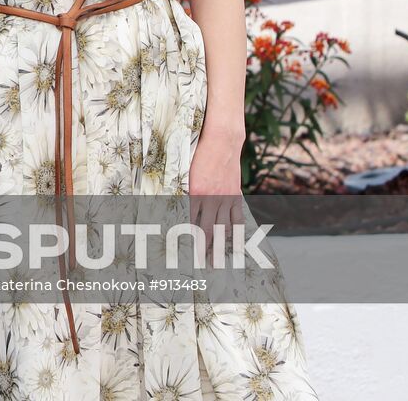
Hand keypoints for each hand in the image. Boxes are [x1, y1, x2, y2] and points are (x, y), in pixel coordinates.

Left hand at [188, 126, 243, 254]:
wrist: (221, 140)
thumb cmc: (197, 152)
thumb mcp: (184, 171)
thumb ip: (179, 189)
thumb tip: (171, 204)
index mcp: (195, 192)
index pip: (190, 222)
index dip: (187, 239)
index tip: (184, 254)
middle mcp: (211, 197)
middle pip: (207, 230)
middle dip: (205, 249)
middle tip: (203, 266)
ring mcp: (225, 197)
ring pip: (223, 227)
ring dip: (220, 246)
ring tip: (218, 262)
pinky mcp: (234, 194)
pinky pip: (236, 217)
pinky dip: (236, 231)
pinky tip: (234, 243)